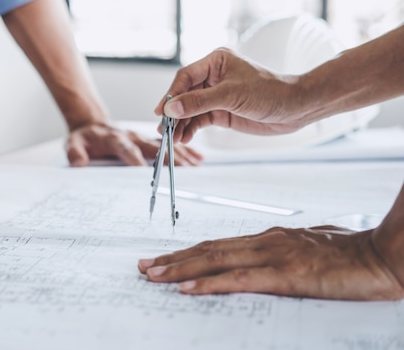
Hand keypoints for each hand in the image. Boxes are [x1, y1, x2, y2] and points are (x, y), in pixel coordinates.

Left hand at [65, 123, 202, 166]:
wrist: (93, 124)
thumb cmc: (84, 137)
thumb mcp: (73, 143)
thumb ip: (75, 153)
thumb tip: (78, 163)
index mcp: (114, 138)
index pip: (125, 148)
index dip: (133, 157)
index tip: (142, 169)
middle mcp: (132, 135)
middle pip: (152, 146)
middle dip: (168, 157)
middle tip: (183, 170)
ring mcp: (142, 136)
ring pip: (165, 145)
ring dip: (181, 155)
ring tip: (197, 167)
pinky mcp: (149, 139)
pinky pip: (170, 144)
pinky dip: (184, 150)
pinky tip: (199, 159)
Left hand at [138, 225, 403, 300]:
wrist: (381, 255)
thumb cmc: (350, 254)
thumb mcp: (309, 249)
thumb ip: (283, 253)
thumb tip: (265, 261)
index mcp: (268, 237)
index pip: (218, 244)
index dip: (187, 251)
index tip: (163, 258)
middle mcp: (264, 241)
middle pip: (208, 249)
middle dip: (172, 259)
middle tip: (144, 266)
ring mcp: (273, 255)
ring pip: (215, 260)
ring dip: (180, 268)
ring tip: (153, 274)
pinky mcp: (285, 274)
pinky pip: (239, 279)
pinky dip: (209, 283)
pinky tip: (188, 287)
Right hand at [154, 48, 307, 143]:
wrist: (294, 109)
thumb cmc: (270, 92)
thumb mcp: (231, 95)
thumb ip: (199, 101)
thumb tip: (172, 108)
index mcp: (215, 62)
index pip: (185, 77)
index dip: (172, 94)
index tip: (161, 111)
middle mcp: (213, 77)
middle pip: (184, 94)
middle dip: (174, 113)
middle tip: (163, 129)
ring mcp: (216, 95)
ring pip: (190, 110)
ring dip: (181, 124)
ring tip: (172, 139)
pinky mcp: (221, 111)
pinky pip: (199, 120)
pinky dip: (191, 129)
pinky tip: (185, 137)